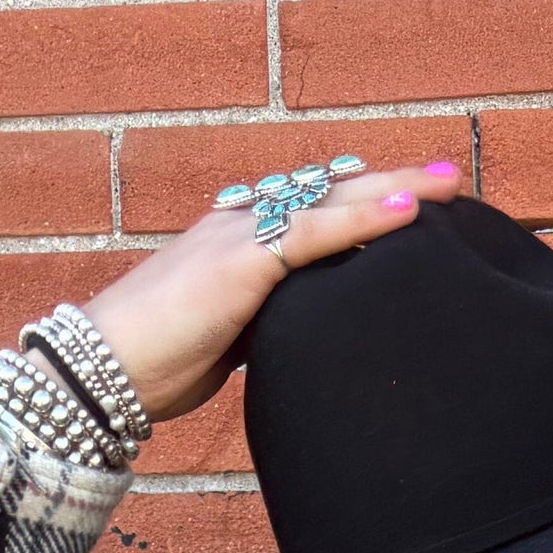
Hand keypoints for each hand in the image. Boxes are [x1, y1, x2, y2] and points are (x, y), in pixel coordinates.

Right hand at [80, 160, 464, 423]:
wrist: (101, 373)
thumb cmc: (157, 365)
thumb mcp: (229, 343)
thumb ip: (270, 328)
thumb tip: (312, 344)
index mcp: (238, 242)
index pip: (312, 212)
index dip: (363, 204)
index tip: (411, 203)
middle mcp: (242, 224)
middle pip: (329, 192)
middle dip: (392, 184)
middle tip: (450, 178)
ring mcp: (241, 237)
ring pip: (331, 200)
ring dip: (394, 190)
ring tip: (449, 184)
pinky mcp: (241, 262)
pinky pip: (314, 233)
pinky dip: (364, 219)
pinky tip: (408, 210)